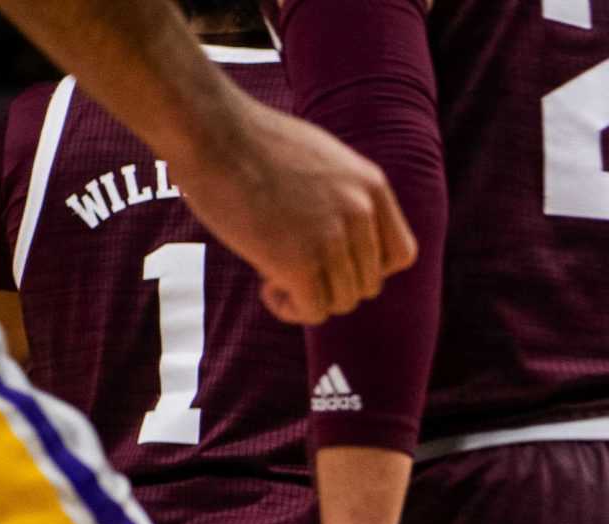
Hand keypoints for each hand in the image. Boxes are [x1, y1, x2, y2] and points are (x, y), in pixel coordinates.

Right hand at [178, 98, 415, 324]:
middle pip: (367, 284)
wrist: (208, 128)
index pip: (401, 255)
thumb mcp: (320, 158)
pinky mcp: (298, 262)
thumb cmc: (251, 141)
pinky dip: (291, 309)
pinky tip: (267, 288)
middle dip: (333, 283)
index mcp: (372, 187)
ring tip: (275, 272)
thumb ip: (344, 196)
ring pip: (342, 302)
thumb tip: (348, 245)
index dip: (370, 268)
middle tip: (292, 263)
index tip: (335, 260)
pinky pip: (313, 311)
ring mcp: (332, 238)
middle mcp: (360, 213)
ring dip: (310, 297)